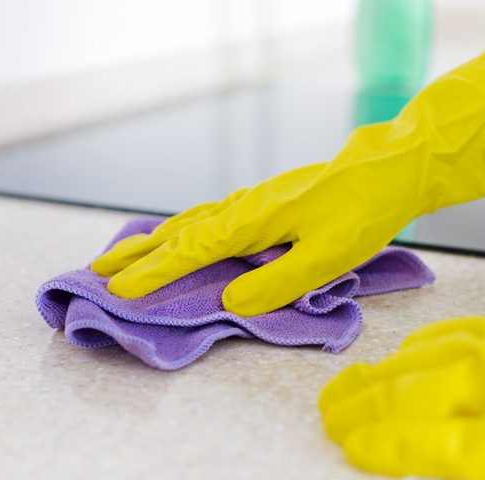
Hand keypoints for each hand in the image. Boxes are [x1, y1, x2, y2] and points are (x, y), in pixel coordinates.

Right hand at [92, 50, 484, 315]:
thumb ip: (277, 281)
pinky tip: (183, 236)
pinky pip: (209, 218)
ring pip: (191, 222)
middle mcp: (244, 208)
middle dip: (138, 255)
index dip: (153, 273)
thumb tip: (230, 302)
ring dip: (154, 241)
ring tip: (124, 255)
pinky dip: (182, 230)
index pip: (191, 251)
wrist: (386, 171)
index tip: (118, 291)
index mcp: (253, 221)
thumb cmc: (360, 213)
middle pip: (179, 232)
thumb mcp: (326, 255)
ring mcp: (253, 203)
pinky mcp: (265, 204)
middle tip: (98, 272)